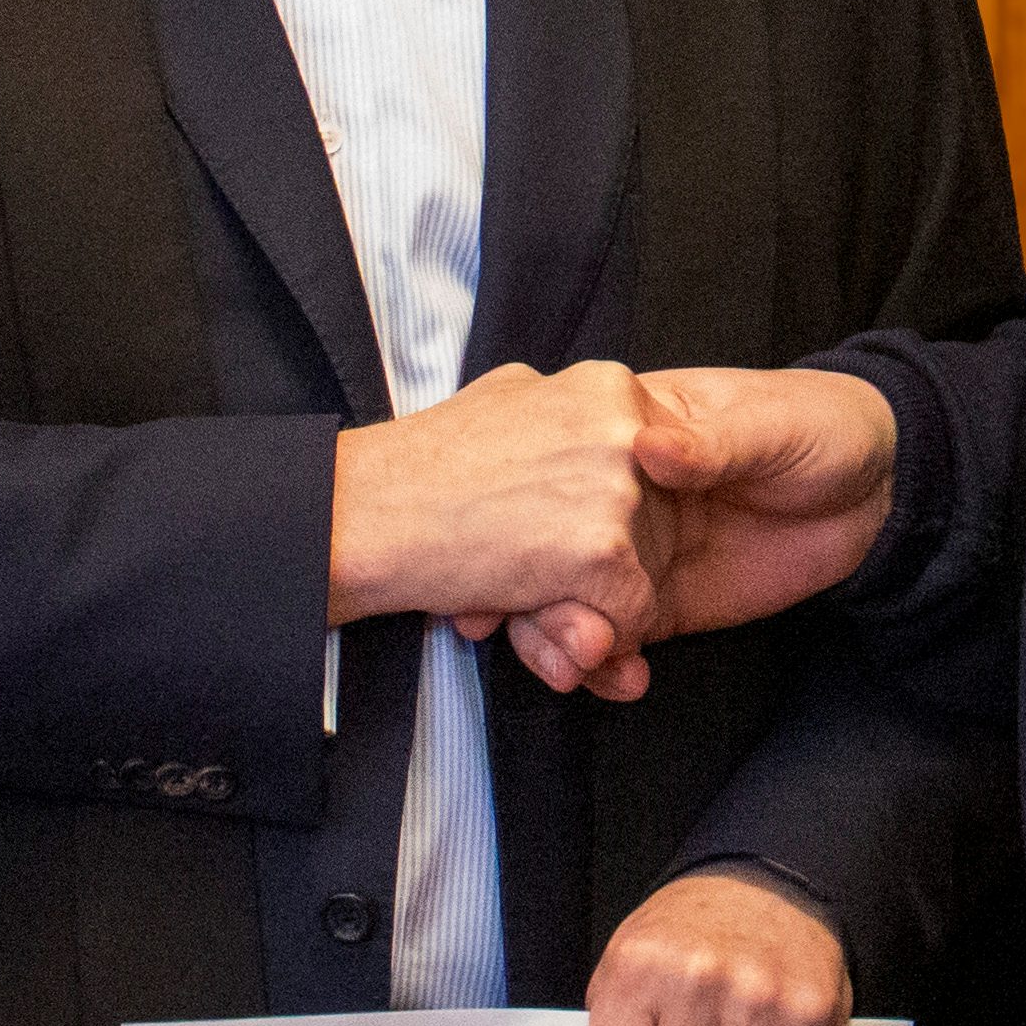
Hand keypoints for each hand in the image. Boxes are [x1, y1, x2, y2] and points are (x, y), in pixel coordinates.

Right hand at [328, 362, 662, 633]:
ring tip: (522, 584)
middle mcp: (625, 429)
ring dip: (591, 600)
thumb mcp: (508, 400)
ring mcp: (618, 490)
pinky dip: (588, 636)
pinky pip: (628, 618)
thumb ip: (567, 413)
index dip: (609, 513)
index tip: (562, 526)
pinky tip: (527, 608)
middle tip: (535, 562)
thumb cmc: (424, 463)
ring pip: (645, 572)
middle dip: (604, 562)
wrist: (367, 510)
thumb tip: (614, 439)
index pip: (656, 468)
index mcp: (609, 388)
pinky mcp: (603, 552)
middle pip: (658, 522)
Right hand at [496, 366, 900, 699]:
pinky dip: (603, 667)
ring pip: (567, 603)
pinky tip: (617, 677)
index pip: (548, 472)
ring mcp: (635, 554)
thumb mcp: (766, 423)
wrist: (878, 488)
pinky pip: (614, 641)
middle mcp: (615, 496)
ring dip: (555, 641)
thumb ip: (707, 442)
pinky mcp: (661, 604)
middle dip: (527, 597)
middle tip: (529, 630)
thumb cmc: (817, 425)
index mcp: (622, 430)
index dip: (514, 515)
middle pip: (542, 549)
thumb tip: (649, 446)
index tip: (490, 560)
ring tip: (578, 664)